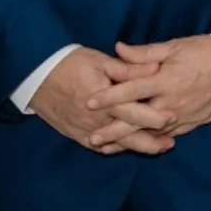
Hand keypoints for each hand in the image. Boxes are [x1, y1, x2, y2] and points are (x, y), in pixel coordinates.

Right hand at [27, 47, 172, 155]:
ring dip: (136, 147)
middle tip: (170, 143)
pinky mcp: (76, 134)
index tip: (173, 119)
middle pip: (127, 135)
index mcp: (104, 99)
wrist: (36, 76)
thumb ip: (129, 69)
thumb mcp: (101, 61)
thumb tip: (155, 68)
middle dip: (150, 141)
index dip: (154, 117)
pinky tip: (128, 149)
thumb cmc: (71, 64)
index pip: (134, 111)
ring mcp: (85, 129)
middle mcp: (96, 118)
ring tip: (157, 148)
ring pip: (115, 144)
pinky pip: (98, 146)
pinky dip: (114, 149)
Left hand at [86, 36, 210, 142]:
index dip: (109, 97)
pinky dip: (150, 141)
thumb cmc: (208, 51)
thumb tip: (118, 50)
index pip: (131, 91)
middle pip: (137, 120)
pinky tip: (138, 145)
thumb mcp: (176, 45)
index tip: (89, 101)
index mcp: (166, 80)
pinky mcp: (192, 123)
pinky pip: (167, 136)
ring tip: (107, 148)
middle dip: (113, 130)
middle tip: (92, 137)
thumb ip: (145, 52)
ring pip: (150, 133)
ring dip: (128, 141)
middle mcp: (172, 102)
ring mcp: (183, 116)